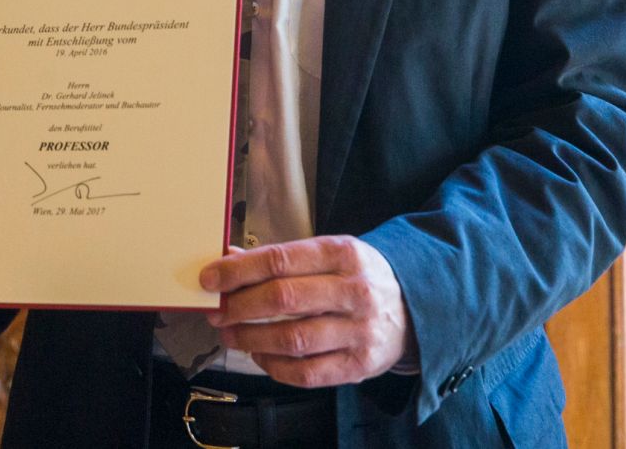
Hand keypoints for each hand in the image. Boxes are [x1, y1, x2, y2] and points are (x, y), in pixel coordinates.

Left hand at [203, 235, 416, 387]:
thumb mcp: (327, 254)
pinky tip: (260, 356)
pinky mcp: (361, 365)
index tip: (210, 279)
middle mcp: (355, 291)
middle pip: (283, 299)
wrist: (414, 308)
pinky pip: (308, 373)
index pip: (279, 261)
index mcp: (343, 254)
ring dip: (251, 338)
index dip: (238, 271)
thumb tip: (228, 258)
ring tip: (230, 334)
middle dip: (240, 306)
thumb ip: (280, 258)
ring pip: (293, 339)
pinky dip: (275, 367)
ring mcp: (361, 331)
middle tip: (217, 312)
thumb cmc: (357, 277)